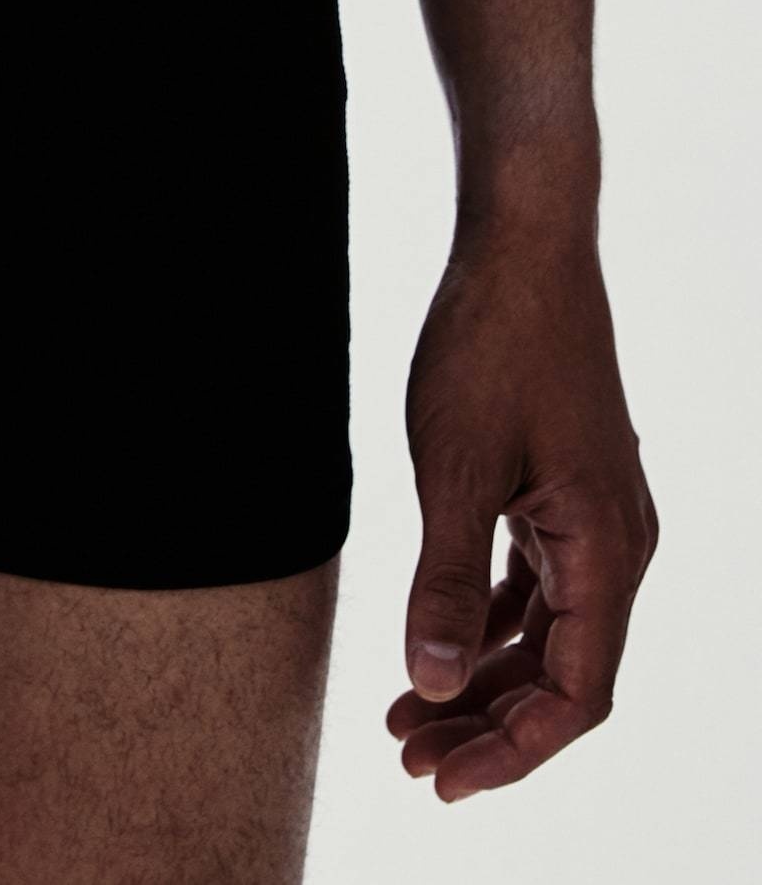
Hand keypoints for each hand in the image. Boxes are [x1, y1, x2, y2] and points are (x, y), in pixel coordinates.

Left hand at [390, 222, 655, 799]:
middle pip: (563, 674)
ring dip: (484, 678)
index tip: (438, 781)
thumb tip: (430, 684)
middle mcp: (618, 544)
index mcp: (608, 550)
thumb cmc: (492, 344)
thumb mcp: (454, 467)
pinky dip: (490, 622)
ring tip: (408, 716)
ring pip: (548, 632)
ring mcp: (595, 515)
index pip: (574, 694)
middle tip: (406, 758)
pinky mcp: (566, 489)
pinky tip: (440, 647)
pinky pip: (537, 585)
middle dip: (487, 725)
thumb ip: (442, 580)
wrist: (523, 242)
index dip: (510, 751)